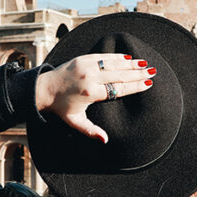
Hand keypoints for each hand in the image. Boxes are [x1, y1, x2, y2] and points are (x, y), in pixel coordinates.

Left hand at [36, 53, 155, 142]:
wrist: (44, 89)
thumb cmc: (61, 108)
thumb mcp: (75, 122)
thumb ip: (91, 130)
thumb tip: (105, 140)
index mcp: (91, 93)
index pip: (118, 89)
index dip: (134, 86)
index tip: (147, 84)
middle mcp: (90, 77)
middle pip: (119, 75)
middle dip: (137, 73)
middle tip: (152, 72)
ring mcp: (87, 65)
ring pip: (113, 63)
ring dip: (130, 64)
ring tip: (145, 64)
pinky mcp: (83, 58)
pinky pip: (104, 56)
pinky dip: (117, 57)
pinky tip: (128, 58)